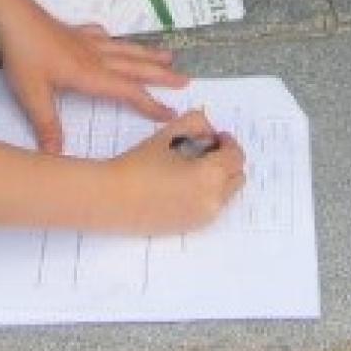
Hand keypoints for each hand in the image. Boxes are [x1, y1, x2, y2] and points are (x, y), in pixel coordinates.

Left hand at [0, 5, 187, 154]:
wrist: (14, 17)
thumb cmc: (25, 57)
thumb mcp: (33, 95)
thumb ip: (48, 125)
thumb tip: (56, 157)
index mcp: (91, 75)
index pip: (128, 91)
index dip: (150, 104)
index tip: (171, 113)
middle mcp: (96, 57)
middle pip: (136, 67)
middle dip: (161, 75)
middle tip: (185, 80)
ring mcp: (87, 41)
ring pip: (125, 49)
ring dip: (147, 54)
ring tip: (168, 55)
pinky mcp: (75, 32)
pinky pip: (102, 36)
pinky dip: (113, 40)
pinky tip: (111, 38)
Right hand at [105, 109, 245, 234]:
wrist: (113, 198)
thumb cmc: (139, 164)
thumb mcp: (169, 133)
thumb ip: (195, 122)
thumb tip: (209, 129)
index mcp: (211, 175)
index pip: (236, 156)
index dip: (228, 142)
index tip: (216, 136)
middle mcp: (213, 200)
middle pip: (237, 176)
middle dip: (227, 160)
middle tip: (207, 150)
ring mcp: (203, 218)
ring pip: (227, 194)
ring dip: (220, 178)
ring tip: (194, 167)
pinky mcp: (191, 228)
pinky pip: (212, 207)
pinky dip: (208, 194)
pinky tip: (184, 184)